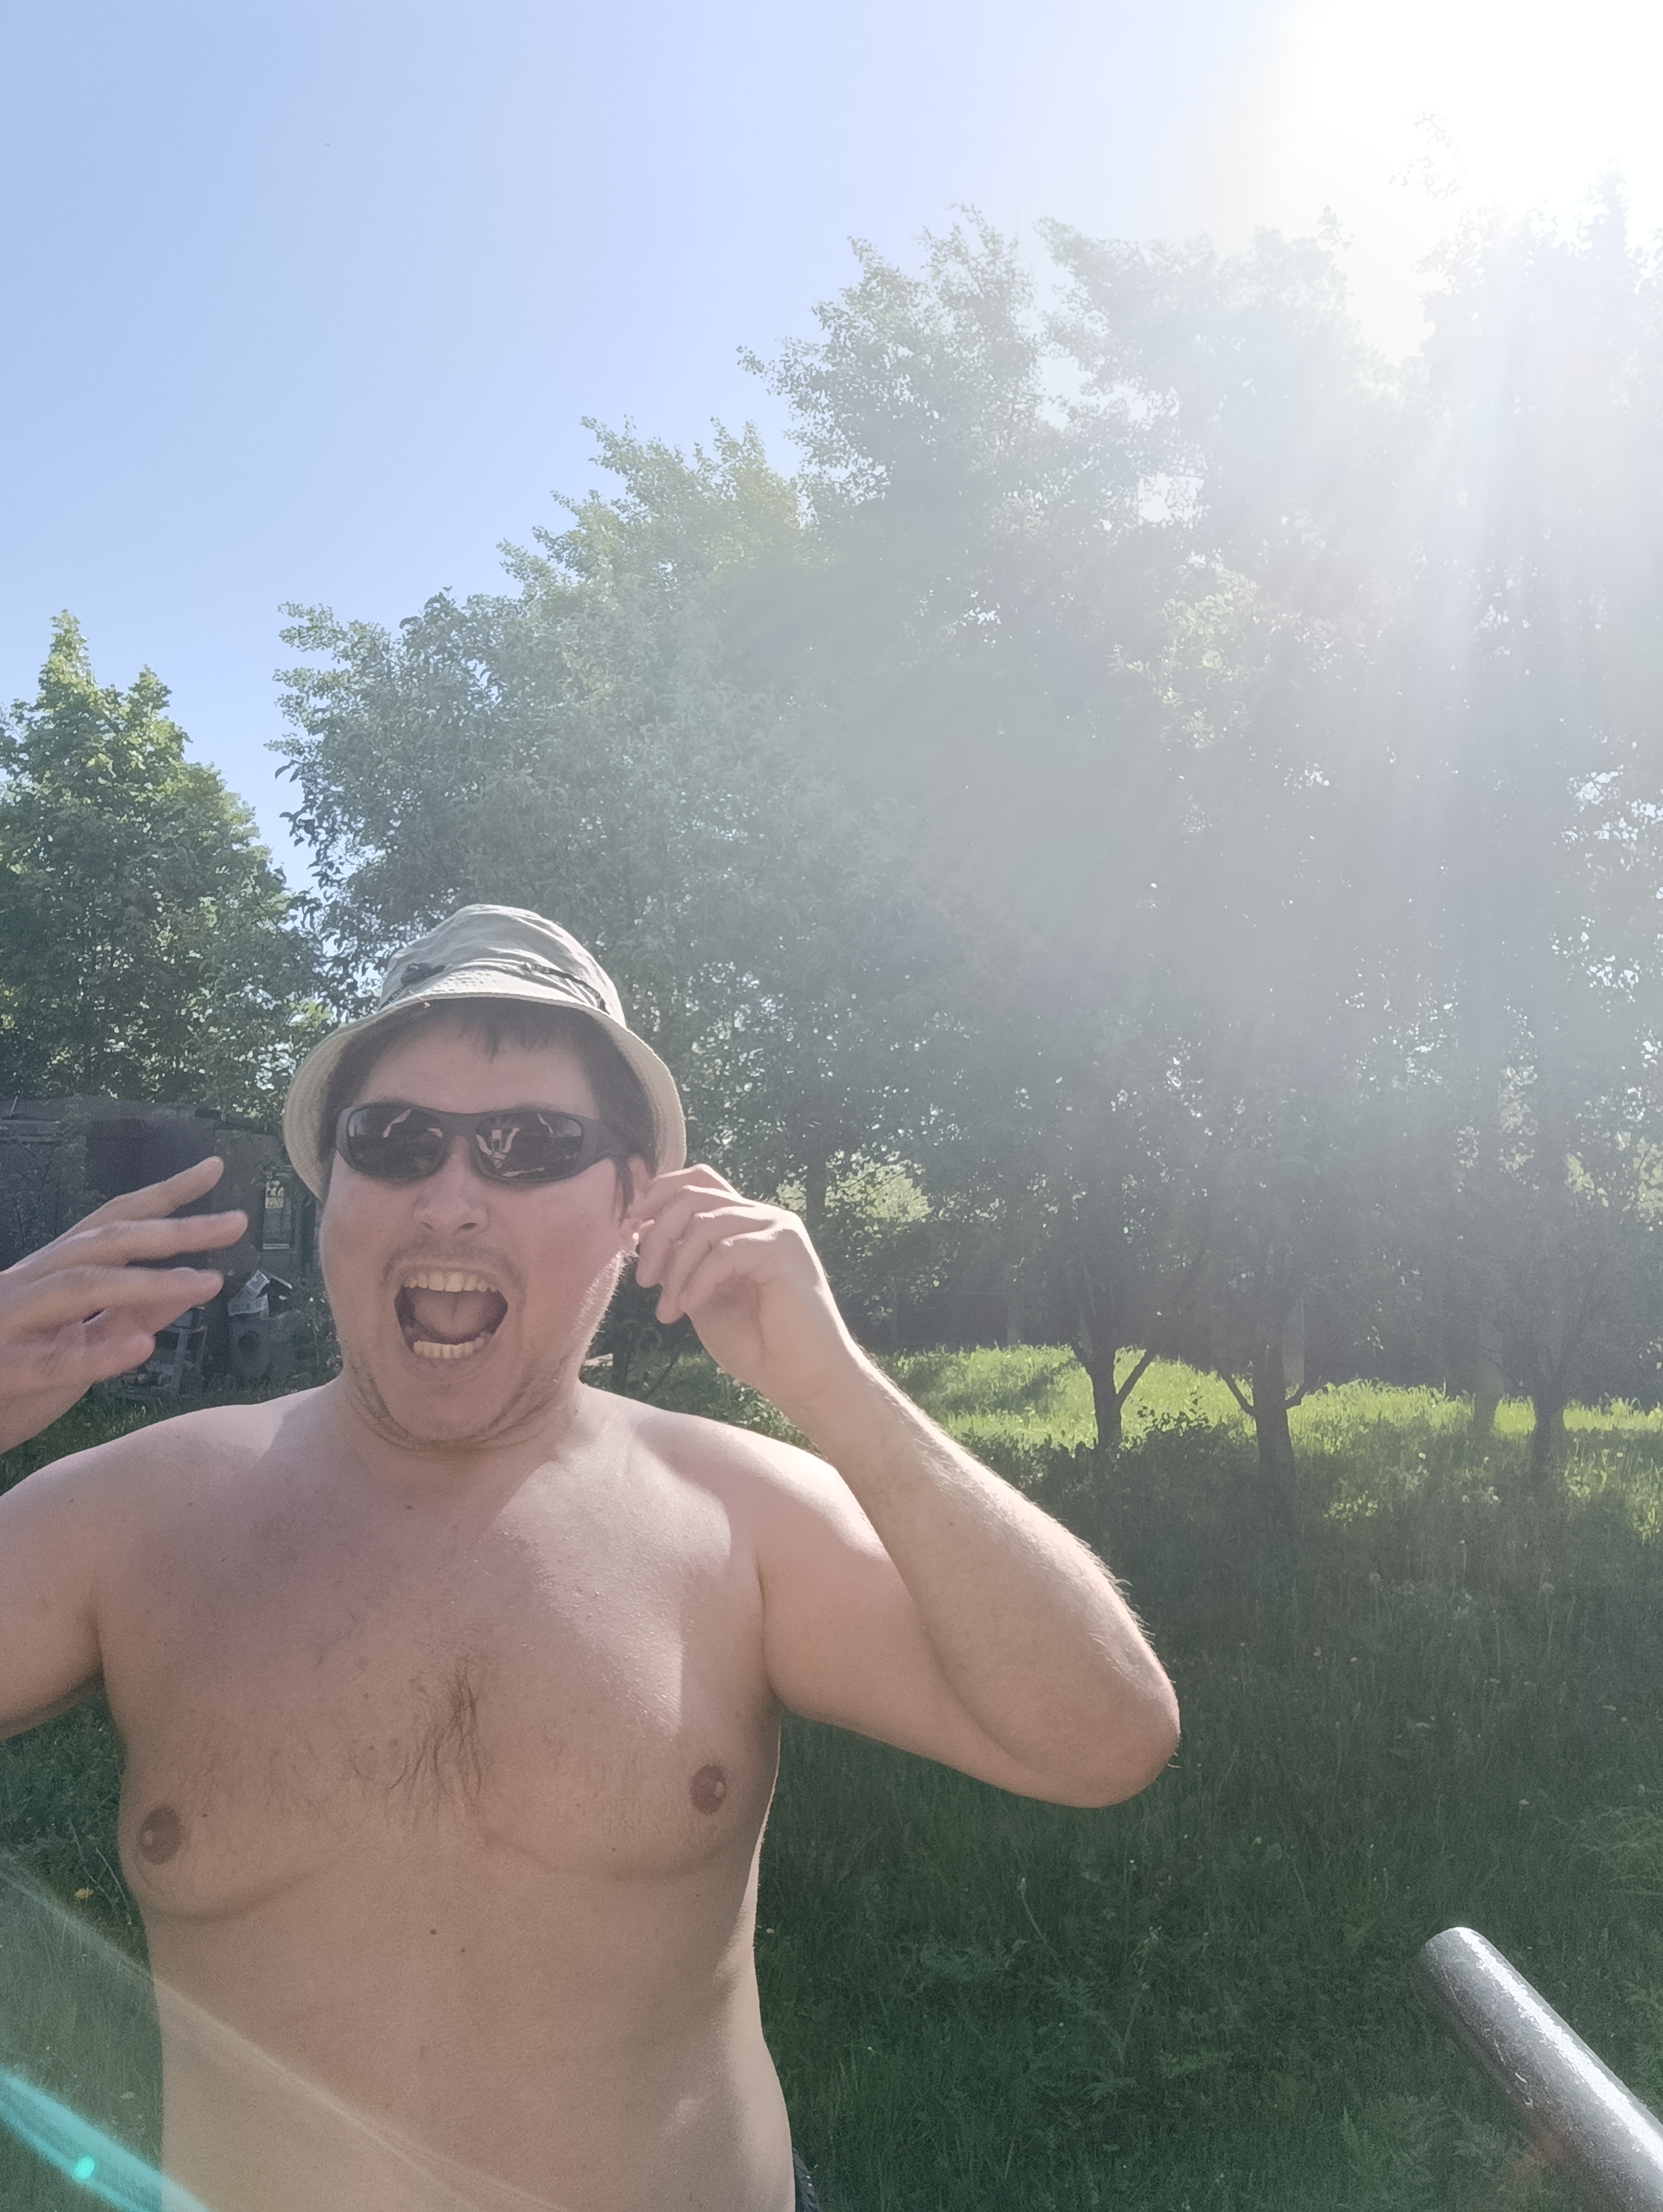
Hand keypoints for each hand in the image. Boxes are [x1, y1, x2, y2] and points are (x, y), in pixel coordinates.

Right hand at [0, 1156, 245, 1452]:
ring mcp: (11, 1321)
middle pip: (107, 1243)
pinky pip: (53, 1360)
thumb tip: (190, 1285)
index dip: (164, 1195)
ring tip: (208, 1282)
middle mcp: (30, 1284)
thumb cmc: (12, 1377)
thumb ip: (130, 1312)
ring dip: (150, 1282)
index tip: (214, 1169)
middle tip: (235, 1223)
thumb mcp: (81, 1338)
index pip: (113, 1223)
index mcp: (50, 1273)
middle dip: (173, 1231)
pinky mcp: (2, 1369)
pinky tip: (142, 1347)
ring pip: (83, 1286)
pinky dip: (100, 1353)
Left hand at [629, 1166, 860, 1418]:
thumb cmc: (755, 1344)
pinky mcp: (783, 1248)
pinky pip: (725, 1251)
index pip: (699, 1181)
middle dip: (657, 1233)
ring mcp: (777, 1229)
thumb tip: (640, 1232)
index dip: (658, 1195)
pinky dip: (698, 1280)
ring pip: (705, 1222)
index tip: (629, 1230)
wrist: (802, 1378)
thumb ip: (679, 1262)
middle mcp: (763, 1217)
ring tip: (666, 1308)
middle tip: (642, 1278)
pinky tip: (689, 1308)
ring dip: (675, 1267)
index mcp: (745, 1223)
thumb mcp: (700, 1295)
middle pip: (694, 1194)